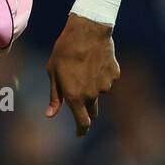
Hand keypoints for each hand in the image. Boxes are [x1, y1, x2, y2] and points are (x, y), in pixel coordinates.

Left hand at [45, 13, 119, 136]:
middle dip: (87, 110)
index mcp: (75, 96)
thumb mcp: (53, 72)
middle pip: (92, 111)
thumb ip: (55, 96)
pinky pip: (107, 79)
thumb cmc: (65, 50)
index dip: (81, 130)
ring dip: (93, 87)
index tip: (79, 134)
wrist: (87, 30)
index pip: (82, 122)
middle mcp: (92, 94)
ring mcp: (106, 85)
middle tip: (80, 100)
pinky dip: (102, 75)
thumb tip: (50, 115)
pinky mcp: (115, 74)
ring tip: (84, 67)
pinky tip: (95, 61)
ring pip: (99, 92)